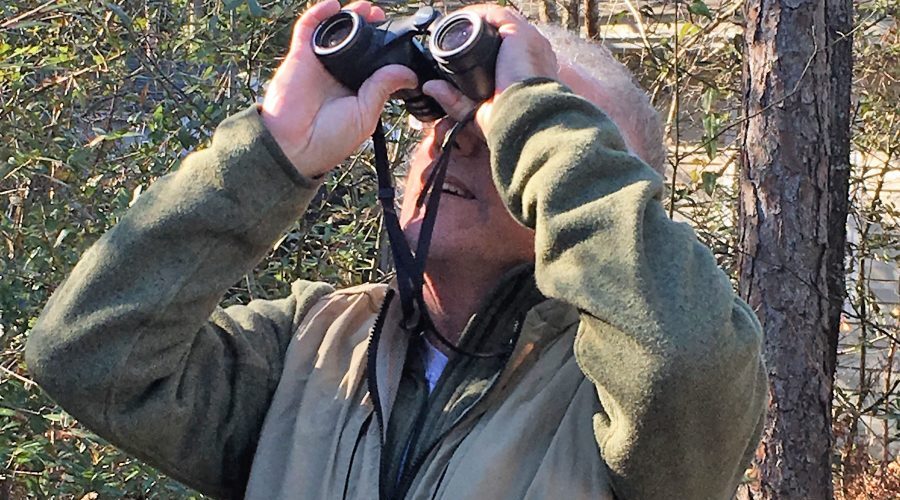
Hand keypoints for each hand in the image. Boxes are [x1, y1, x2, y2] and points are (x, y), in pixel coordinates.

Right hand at [261, 0, 416, 177]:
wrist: (295, 146)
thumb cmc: (328, 140)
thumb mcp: (366, 115)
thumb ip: (383, 88)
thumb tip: (408, 73)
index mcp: (355, 89)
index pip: (372, 62)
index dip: (384, 48)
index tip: (399, 37)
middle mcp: (337, 74)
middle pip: (355, 42)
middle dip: (369, 27)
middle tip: (382, 17)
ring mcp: (318, 64)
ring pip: (334, 32)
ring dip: (349, 16)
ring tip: (366, 7)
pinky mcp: (300, 57)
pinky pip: (307, 29)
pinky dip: (319, 13)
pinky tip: (333, 6)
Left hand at [422, 5, 556, 135]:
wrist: (524, 119)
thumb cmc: (509, 122)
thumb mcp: (476, 111)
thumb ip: (454, 100)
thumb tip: (431, 88)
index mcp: (528, 71)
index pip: (507, 51)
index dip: (484, 49)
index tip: (462, 53)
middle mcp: (532, 53)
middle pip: (502, 33)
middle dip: (477, 33)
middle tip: (454, 38)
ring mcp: (529, 41)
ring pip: (498, 21)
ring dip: (475, 21)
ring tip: (453, 26)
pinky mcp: (520, 33)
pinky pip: (496, 14)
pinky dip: (477, 14)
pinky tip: (460, 20)